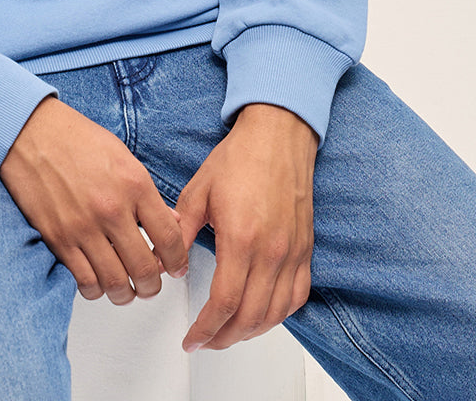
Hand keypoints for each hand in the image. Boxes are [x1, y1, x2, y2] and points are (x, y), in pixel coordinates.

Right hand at [0, 95, 190, 304]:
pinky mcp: (58, 239)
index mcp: (134, 184)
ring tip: (127, 290)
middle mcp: (111, 209)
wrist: (31, 132)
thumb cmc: (75, 138)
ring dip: (126, 294)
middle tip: (151, 285)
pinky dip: (96, 291)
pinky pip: (84, 281)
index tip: (175, 267)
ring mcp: (83, 227)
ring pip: (116, 283)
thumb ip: (146, 192)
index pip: (169, 237)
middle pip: (145, 268)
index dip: (177, 261)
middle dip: (153, 286)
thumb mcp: (122, 156)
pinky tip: (98, 283)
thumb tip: (169, 220)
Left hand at [174, 103, 317, 351]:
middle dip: (224, 338)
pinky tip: (262, 315)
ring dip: (250, 332)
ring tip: (228, 333)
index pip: (224, 303)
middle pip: (249, 317)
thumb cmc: (240, 157)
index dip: (205, 329)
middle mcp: (271, 251)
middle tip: (205, 341)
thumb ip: (181, 231)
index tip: (192, 338)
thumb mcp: (198, 191)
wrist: (278, 135)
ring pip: (275, 313)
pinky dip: (279, 315)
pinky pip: (297, 296)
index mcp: (241, 238)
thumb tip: (170, 263)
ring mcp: (292, 252)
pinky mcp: (305, 249)